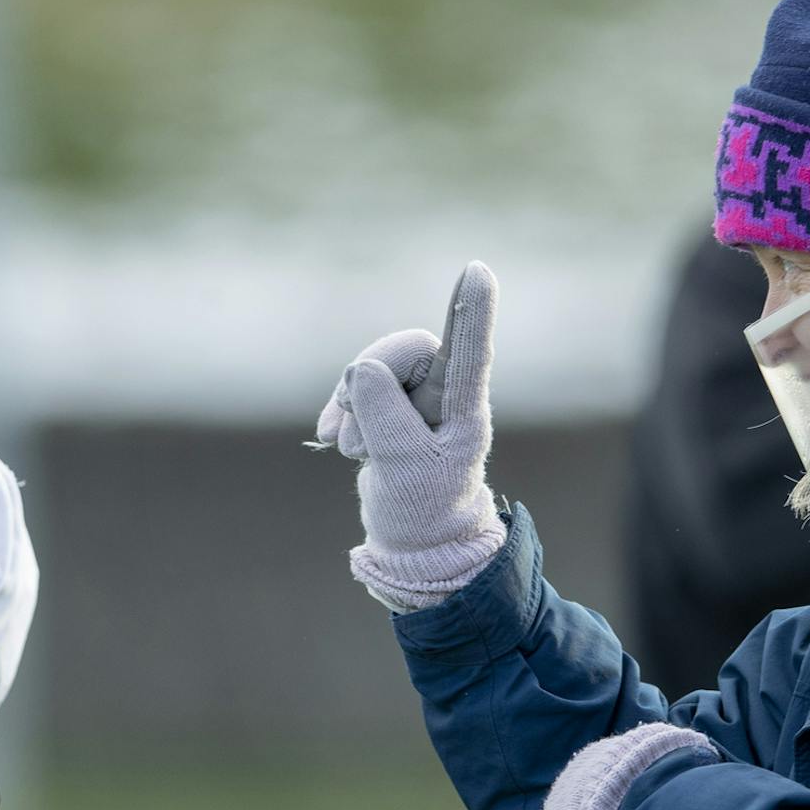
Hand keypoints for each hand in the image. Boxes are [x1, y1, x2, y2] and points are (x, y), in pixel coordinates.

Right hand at [315, 261, 505, 611]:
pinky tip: (332, 438)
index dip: (471, 312)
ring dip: (350, 403)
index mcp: (463, 409)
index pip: (469, 352)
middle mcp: (443, 394)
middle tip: (350, 416)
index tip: (477, 270)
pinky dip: (339, 409)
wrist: (411, 539)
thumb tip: (361, 367)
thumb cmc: (423, 508)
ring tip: (350, 446)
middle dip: (370, 377)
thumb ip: (384, 417)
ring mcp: (413, 399)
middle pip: (405, 351)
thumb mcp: (404, 468)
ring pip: (372, 368)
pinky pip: (356, 386)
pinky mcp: (386, 408)